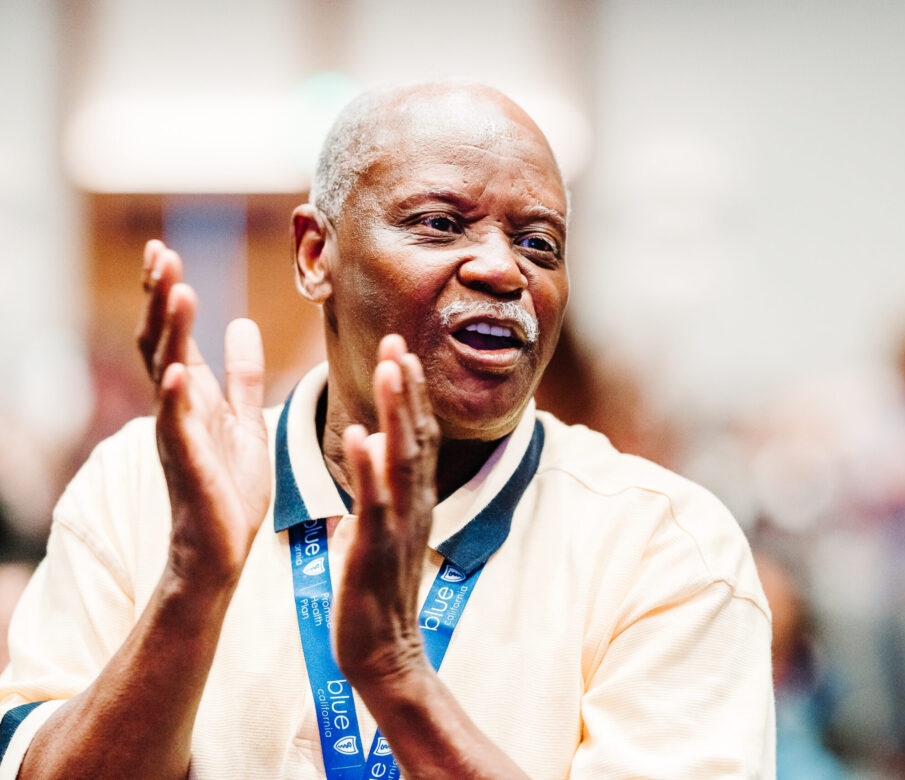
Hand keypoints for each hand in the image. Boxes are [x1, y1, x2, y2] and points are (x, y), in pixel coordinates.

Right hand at [136, 240, 269, 588]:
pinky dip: (176, 398)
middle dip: (161, 298)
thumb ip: (242, 375)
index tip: (164, 251)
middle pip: (162, 343)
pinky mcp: (189, 465)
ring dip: (171, 332)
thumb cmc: (229, 487)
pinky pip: (177, 427)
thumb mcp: (245, 420)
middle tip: (161, 254)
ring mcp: (178, 434)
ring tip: (177, 291)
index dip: (167, 294)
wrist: (223, 548)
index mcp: (193, 396)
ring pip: (166, 374)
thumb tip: (242, 324)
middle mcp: (178, 409)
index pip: (173, 334)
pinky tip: (178, 371)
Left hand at [333, 334, 439, 685]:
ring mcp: (398, 527)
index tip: (402, 350)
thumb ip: (379, 487)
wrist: (381, 653)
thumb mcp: (379, 529)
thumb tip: (375, 445)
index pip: (418, 436)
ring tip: (389, 369)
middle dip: (406, 387)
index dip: (411, 393)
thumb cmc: (375, 591)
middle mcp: (413, 506)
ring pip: (403, 460)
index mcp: (412, 500)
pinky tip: (360, 436)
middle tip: (397, 339)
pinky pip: (375, 504)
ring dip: (396, 412)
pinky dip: (368, 468)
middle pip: (417, 436)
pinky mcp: (375, 551)